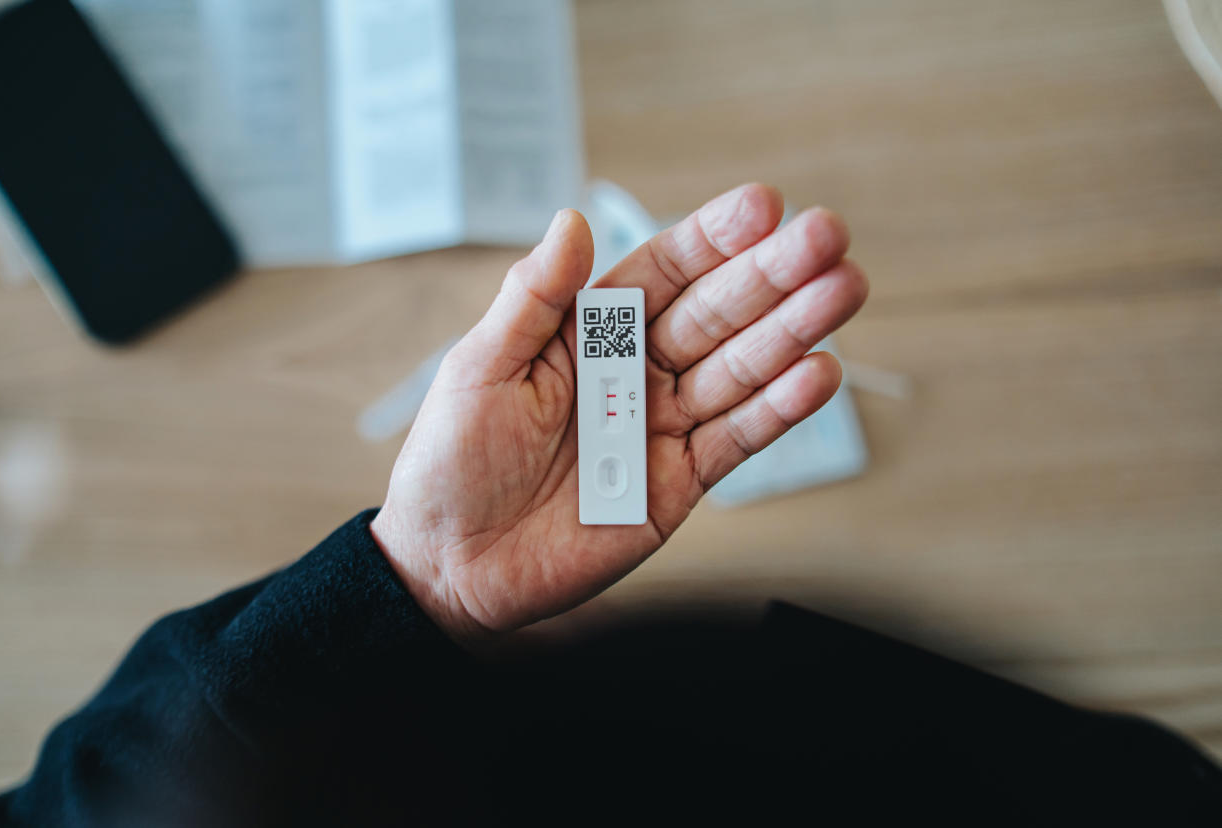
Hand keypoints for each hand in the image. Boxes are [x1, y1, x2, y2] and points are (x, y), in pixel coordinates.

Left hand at [370, 184, 866, 644]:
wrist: (451, 566)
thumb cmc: (452, 461)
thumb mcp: (481, 367)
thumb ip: (534, 298)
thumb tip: (573, 220)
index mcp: (588, 334)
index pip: (662, 273)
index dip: (712, 240)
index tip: (763, 207)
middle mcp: (635, 371)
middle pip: (715, 314)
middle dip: (771, 276)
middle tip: (828, 237)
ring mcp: (662, 426)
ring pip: (739, 370)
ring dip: (793, 331)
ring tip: (844, 290)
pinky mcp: (679, 483)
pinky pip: (735, 441)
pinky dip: (778, 410)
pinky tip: (818, 373)